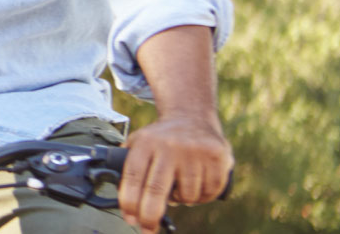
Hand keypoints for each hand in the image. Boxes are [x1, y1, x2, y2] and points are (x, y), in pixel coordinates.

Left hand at [118, 114, 232, 232]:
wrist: (191, 117)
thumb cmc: (161, 139)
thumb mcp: (138, 142)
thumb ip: (126, 165)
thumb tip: (123, 200)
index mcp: (146, 143)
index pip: (132, 176)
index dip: (130, 202)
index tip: (130, 219)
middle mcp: (169, 146)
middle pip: (156, 190)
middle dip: (150, 216)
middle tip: (147, 229)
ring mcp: (194, 151)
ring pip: (186, 196)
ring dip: (182, 201)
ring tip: (180, 188)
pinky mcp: (216, 157)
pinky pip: (208, 192)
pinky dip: (202, 197)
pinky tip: (198, 186)